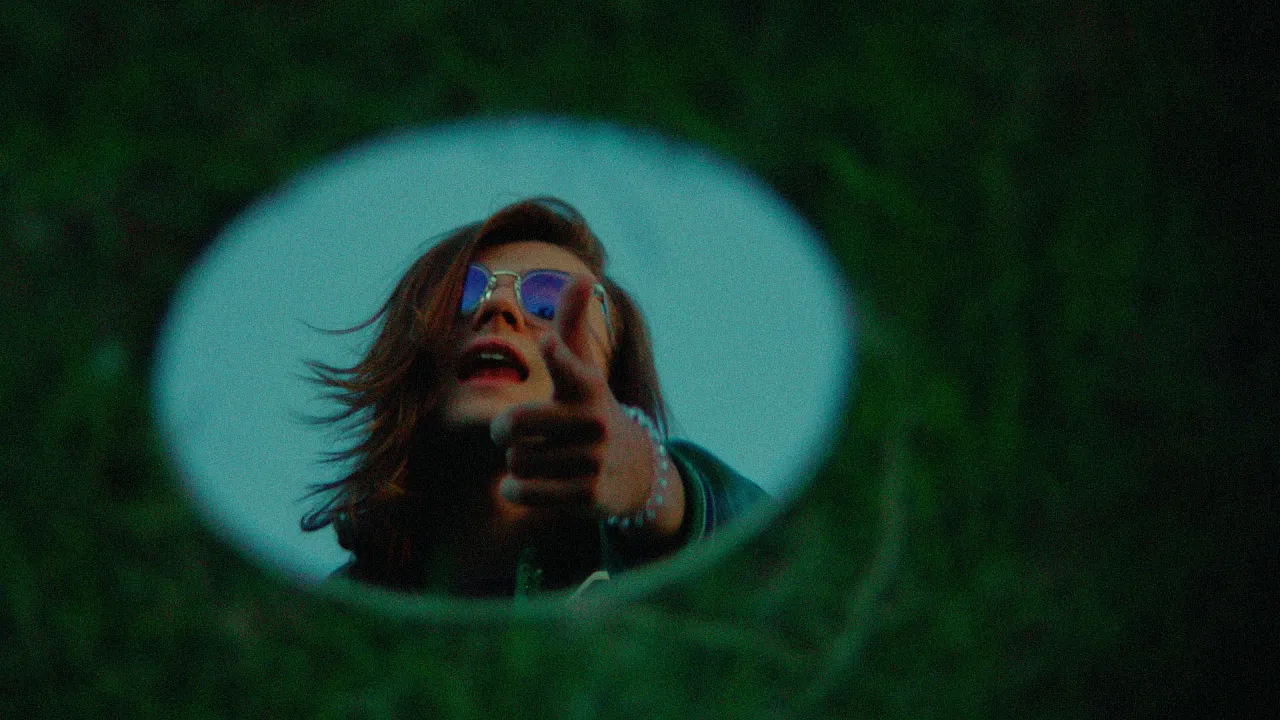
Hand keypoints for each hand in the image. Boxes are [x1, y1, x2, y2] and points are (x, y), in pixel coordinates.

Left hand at [489, 277, 680, 533]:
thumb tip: (582, 276)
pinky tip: (528, 484)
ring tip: (539, 458)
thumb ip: (573, 325)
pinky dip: (516, 490)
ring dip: (518, 462)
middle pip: (513, 424)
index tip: (549, 345)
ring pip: (516, 461)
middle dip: (503, 430)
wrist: (637, 470)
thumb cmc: (592, 409)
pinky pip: (524, 491)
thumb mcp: (586, 370)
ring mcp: (592, 460)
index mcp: (586, 386)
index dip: (556, 356)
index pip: (568, 367)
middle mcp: (592, 422)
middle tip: (511, 432)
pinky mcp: (587, 494)